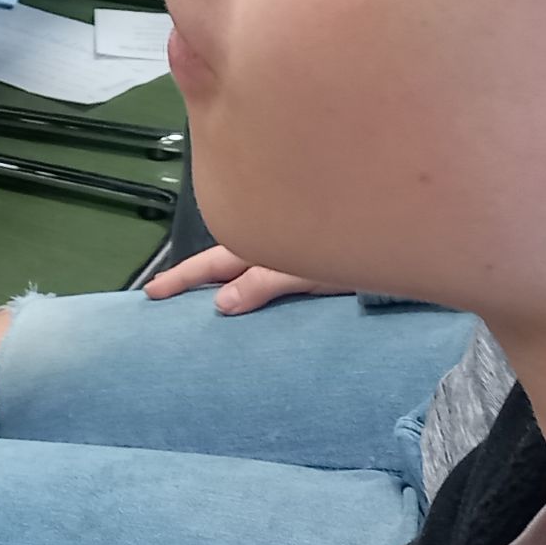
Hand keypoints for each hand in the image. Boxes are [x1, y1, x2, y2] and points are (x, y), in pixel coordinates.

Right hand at [145, 243, 343, 314]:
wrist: (394, 241)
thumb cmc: (352, 251)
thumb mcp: (305, 270)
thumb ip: (263, 283)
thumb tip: (220, 303)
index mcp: (262, 247)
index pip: (211, 264)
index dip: (181, 278)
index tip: (152, 292)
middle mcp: (270, 248)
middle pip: (220, 263)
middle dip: (190, 277)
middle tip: (156, 292)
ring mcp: (287, 256)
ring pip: (241, 267)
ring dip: (216, 281)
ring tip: (192, 295)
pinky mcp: (308, 268)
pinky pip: (263, 278)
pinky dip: (243, 286)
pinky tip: (241, 297)